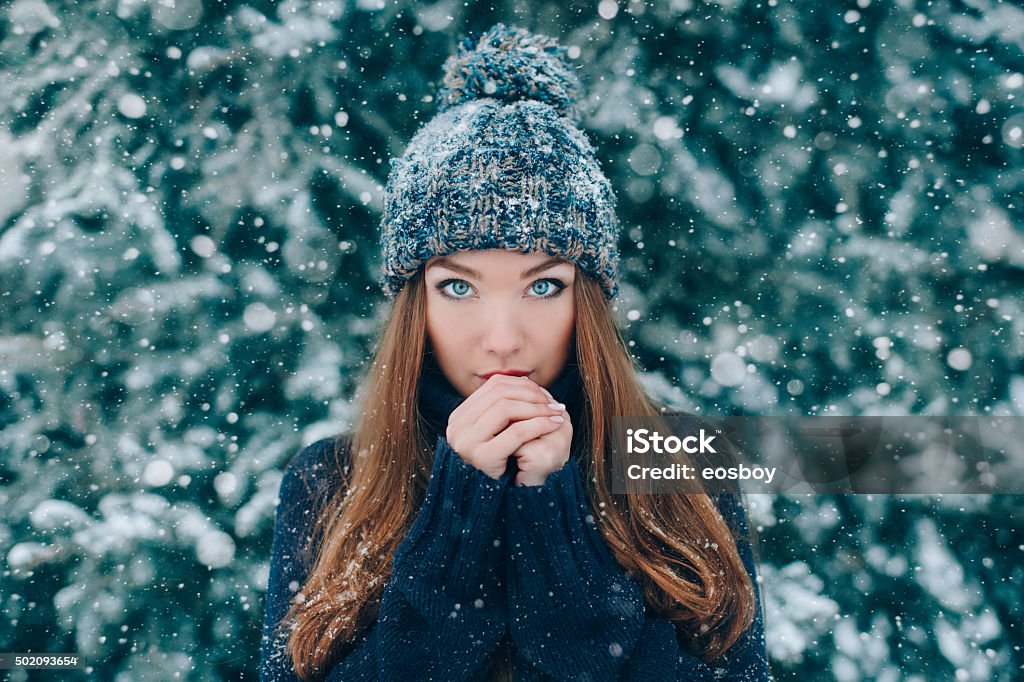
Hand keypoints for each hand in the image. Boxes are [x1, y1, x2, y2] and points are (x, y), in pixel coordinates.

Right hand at [446, 374, 567, 478]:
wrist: (488, 502)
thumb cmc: (499, 467)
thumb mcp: (495, 435)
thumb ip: (502, 411)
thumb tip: (525, 382)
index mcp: (459, 418)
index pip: (494, 386)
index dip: (524, 386)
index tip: (545, 394)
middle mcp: (457, 428)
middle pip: (501, 394)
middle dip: (533, 395)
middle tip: (555, 404)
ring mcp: (466, 443)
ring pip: (507, 408)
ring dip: (537, 408)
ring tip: (557, 413)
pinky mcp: (481, 458)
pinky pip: (515, 432)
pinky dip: (539, 424)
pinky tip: (554, 425)